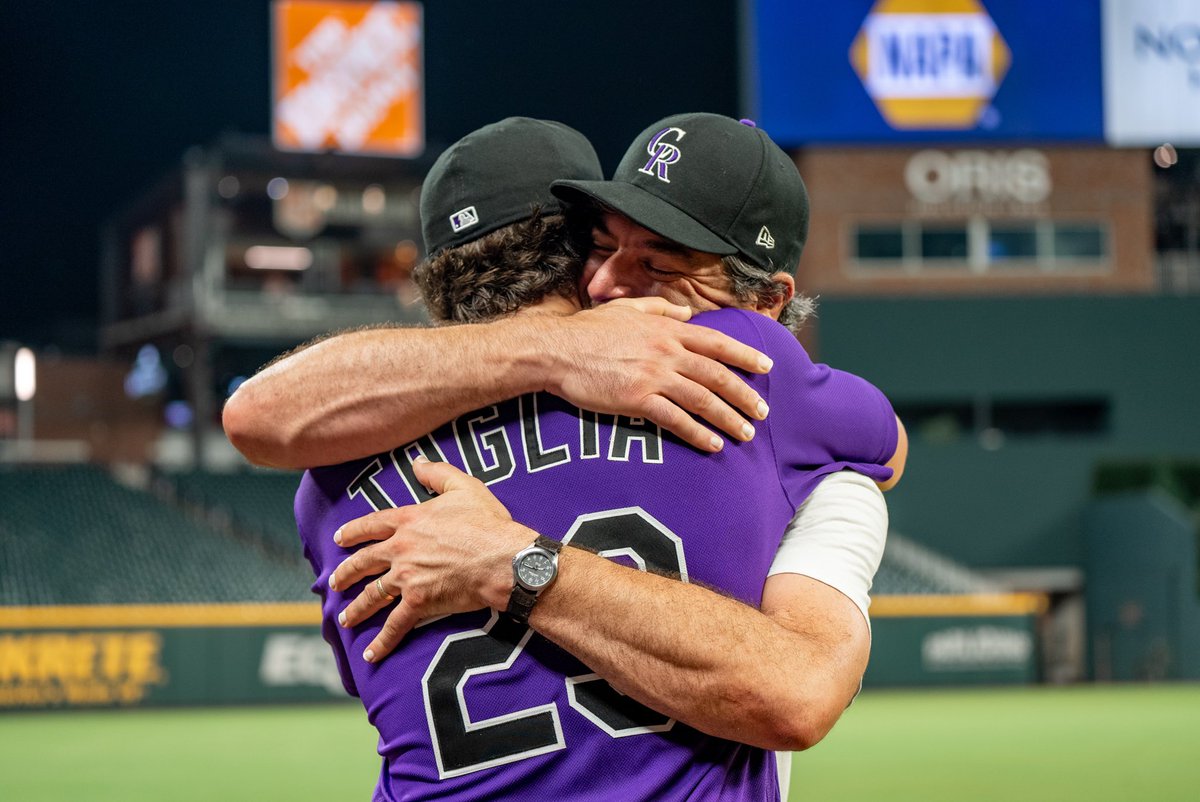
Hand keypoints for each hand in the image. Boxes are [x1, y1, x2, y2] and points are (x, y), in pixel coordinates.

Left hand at [328, 458, 532, 662]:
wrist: (502, 559)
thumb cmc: (488, 523)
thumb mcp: (464, 488)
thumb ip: (437, 474)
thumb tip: (417, 462)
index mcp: (409, 519)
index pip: (372, 525)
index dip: (353, 532)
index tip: (339, 539)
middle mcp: (401, 548)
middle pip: (364, 561)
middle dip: (346, 573)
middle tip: (334, 582)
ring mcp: (406, 576)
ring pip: (372, 594)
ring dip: (357, 608)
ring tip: (345, 619)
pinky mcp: (418, 602)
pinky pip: (394, 624)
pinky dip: (381, 641)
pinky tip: (370, 654)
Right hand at [537, 298, 772, 452]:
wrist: (557, 351)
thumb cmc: (588, 329)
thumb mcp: (627, 308)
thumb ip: (660, 308)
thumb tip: (686, 313)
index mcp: (666, 329)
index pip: (716, 342)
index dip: (744, 355)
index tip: (766, 366)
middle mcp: (666, 352)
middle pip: (717, 375)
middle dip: (744, 394)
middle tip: (763, 411)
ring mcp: (653, 377)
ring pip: (702, 399)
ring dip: (728, 418)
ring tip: (745, 433)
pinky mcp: (637, 400)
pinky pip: (675, 420)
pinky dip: (697, 433)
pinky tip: (712, 444)